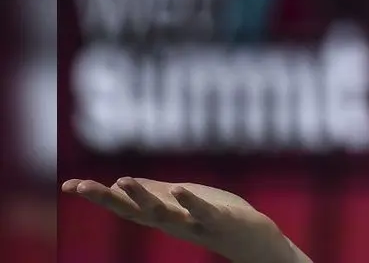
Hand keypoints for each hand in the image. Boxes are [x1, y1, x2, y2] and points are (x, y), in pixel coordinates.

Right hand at [61, 177, 294, 262]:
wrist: (250, 238)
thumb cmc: (213, 216)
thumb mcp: (178, 200)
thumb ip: (152, 193)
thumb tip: (118, 182)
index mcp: (160, 215)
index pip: (123, 205)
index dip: (97, 196)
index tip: (68, 185)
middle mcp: (170, 223)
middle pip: (133, 212)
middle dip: (107, 199)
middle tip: (81, 186)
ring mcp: (193, 223)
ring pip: (163, 213)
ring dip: (143, 198)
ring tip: (123, 180)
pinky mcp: (218, 220)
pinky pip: (201, 212)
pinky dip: (189, 202)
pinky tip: (178, 189)